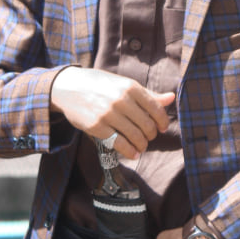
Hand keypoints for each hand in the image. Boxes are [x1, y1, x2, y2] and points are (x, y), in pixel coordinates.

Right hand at [51, 67, 174, 157]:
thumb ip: (147, 94)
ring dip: (142, 145)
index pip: (156, 108)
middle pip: (147, 125)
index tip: (162, 128)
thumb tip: (171, 98)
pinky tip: (133, 153)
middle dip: (151, 135)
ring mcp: (108, 113)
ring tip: (141, 146)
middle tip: (148, 138)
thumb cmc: (99, 84)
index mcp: (130, 87)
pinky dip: (130, 152)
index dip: (162, 121)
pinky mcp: (97, 127)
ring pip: (135, 136)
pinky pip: (119, 144)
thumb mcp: (123, 84)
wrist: (68, 86)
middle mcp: (121, 99)